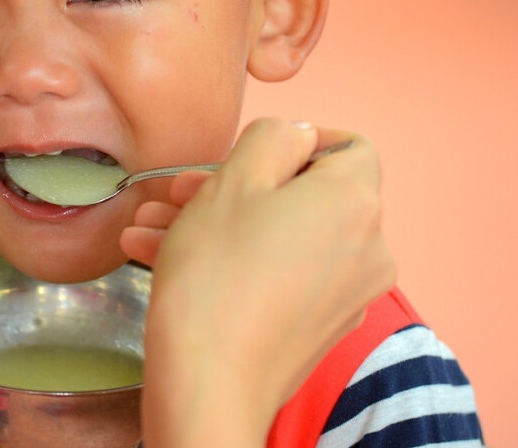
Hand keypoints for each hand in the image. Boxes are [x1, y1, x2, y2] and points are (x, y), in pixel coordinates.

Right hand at [121, 118, 394, 447]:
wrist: (209, 381)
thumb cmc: (219, 275)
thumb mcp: (235, 179)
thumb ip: (274, 137)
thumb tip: (296, 136)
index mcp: (354, 201)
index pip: (349, 147)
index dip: (299, 139)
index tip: (250, 150)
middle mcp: (366, 247)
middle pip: (303, 195)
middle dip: (233, 186)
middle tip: (177, 190)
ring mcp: (345, 293)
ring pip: (280, 236)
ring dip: (218, 224)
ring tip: (152, 227)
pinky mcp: (317, 326)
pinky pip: (278, 274)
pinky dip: (234, 260)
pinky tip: (163, 258)